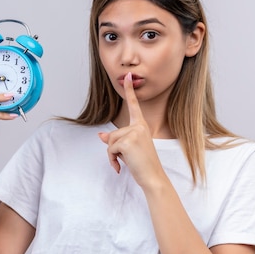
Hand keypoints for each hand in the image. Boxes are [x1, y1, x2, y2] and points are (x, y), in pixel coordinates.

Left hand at [97, 72, 164, 186]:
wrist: (153, 177)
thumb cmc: (143, 164)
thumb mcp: (128, 149)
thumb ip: (116, 140)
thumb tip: (101, 135)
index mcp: (141, 125)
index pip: (134, 105)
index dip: (130, 90)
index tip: (128, 75)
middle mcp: (139, 126)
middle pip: (113, 133)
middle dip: (114, 148)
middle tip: (126, 159)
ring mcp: (134, 133)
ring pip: (110, 141)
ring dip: (112, 155)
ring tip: (124, 163)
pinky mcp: (127, 141)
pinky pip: (110, 149)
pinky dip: (112, 160)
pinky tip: (121, 167)